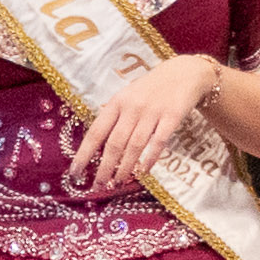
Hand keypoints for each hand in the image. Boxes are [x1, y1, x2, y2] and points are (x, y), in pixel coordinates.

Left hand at [65, 50, 220, 196]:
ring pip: (135, 145)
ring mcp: (152, 112)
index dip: (84, 154)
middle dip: (105, 167)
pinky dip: (150, 158)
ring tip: (118, 183)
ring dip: (125, 167)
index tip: (75, 173)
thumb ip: (114, 117)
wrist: (184, 73)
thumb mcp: (127, 97)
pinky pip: (159, 142)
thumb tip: (97, 145)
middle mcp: (132, 107)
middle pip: (115, 143)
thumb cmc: (150, 89)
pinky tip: (143, 171)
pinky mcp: (172, 116)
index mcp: (117, 103)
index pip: (96, 132)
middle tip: (98, 186)